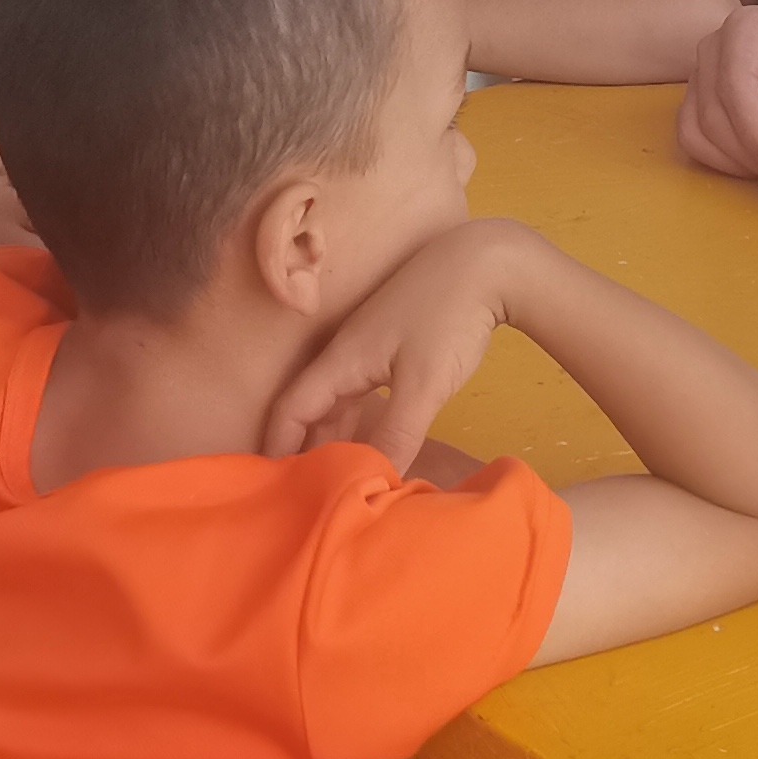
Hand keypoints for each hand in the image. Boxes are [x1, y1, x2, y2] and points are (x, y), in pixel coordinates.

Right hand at [263, 219, 539, 470]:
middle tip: (306, 495)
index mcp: (341, 361)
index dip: (275, 447)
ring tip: (338, 479)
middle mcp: (347, 354)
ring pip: (340, 401)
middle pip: (311, 409)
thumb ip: (397, 434)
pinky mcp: (396, 346)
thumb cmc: (448, 319)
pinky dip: (362, 423)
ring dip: (335, 437)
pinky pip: (363, 393)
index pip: (291, 409)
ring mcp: (371, 348)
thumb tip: (375, 485)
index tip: (270, 487)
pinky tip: (376, 444)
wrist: (487, 264)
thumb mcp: (423, 385)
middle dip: (303, 449)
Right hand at [676, 0, 757, 178]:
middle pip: (712, 109)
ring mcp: (701, 72)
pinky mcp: (698, 97)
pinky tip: (753, 161)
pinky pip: (691, 136)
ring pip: (695, 126)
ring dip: (732, 158)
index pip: (734, 83)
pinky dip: (720, 158)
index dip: (753, 129)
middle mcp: (715, 46)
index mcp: (748, 29)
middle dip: (746, 149)